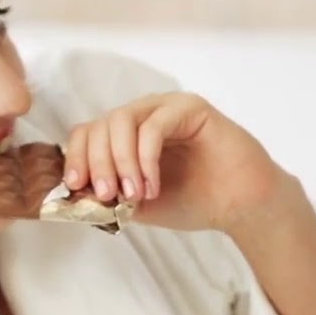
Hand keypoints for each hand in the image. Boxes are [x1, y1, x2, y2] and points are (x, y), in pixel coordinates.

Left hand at [62, 91, 291, 233]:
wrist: (241, 206)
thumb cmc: (193, 201)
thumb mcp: (138, 205)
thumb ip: (109, 197)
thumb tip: (75, 194)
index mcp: (126, 135)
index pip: (87, 133)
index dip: (76, 158)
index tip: (75, 188)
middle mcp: (142, 115)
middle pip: (99, 126)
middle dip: (97, 164)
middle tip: (106, 196)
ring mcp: (165, 108)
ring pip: (121, 120)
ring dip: (120, 161)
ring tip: (134, 194)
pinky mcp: (190, 108)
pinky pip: (154, 125)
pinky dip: (145, 158)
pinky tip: (152, 185)